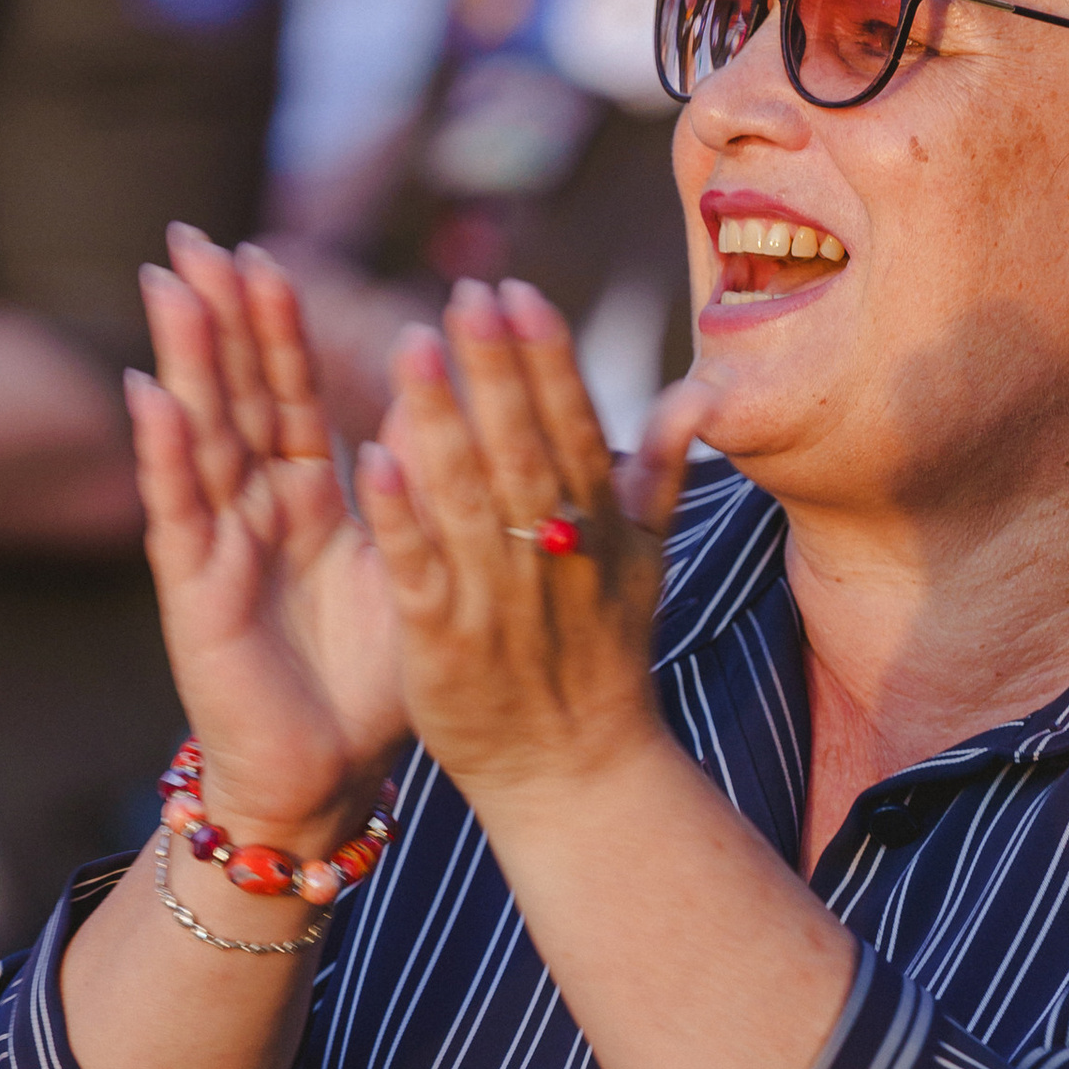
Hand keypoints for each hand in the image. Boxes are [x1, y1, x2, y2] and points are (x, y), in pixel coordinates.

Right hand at [129, 226, 414, 852]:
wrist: (329, 778)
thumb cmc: (369, 682)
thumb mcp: (411, 568)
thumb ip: (423, 497)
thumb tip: (459, 414)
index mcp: (309, 499)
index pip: (290, 393)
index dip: (277, 326)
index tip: (267, 251)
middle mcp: (254, 510)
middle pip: (232, 393)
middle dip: (216, 315)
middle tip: (194, 233)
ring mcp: (217, 544)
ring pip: (198, 433)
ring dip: (182, 357)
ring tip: (167, 282)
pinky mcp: (195, 590)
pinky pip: (178, 510)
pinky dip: (163, 451)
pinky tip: (147, 393)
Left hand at [356, 281, 699, 815]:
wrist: (577, 776)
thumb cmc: (603, 658)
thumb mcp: (644, 565)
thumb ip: (659, 473)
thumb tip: (698, 392)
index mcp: (598, 530)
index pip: (573, 427)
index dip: (547, 359)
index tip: (518, 291)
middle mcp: (552, 559)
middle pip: (521, 450)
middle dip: (494, 370)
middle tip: (464, 293)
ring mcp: (498, 603)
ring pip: (467, 501)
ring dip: (440, 421)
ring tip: (411, 343)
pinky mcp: (445, 648)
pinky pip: (419, 573)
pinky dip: (400, 518)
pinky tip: (369, 457)